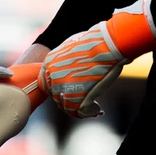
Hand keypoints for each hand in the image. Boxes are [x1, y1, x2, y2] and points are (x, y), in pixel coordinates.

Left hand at [40, 0, 155, 117]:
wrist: (108, 44)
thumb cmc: (96, 42)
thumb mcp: (73, 45)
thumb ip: (67, 58)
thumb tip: (71, 66)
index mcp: (50, 62)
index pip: (48, 82)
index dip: (60, 87)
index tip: (73, 87)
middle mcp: (53, 76)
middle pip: (56, 95)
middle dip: (69, 97)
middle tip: (84, 97)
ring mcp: (62, 88)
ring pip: (66, 105)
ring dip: (79, 105)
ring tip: (94, 104)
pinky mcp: (74, 98)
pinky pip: (78, 112)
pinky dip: (89, 112)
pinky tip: (98, 108)